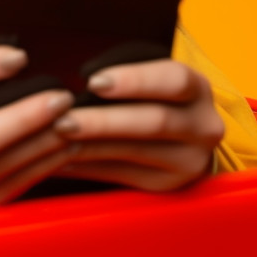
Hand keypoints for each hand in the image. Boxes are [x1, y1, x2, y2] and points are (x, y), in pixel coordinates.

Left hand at [49, 59, 223, 190]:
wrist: (186, 138)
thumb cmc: (155, 95)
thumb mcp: (154, 75)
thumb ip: (128, 71)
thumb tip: (84, 73)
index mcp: (198, 89)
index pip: (174, 81)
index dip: (134, 80)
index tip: (93, 81)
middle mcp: (202, 127)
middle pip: (154, 122)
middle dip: (103, 121)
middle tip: (62, 119)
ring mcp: (188, 161)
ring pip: (134, 153)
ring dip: (88, 146)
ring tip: (53, 139)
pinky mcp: (167, 185)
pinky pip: (121, 176)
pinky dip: (87, 166)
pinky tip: (60, 159)